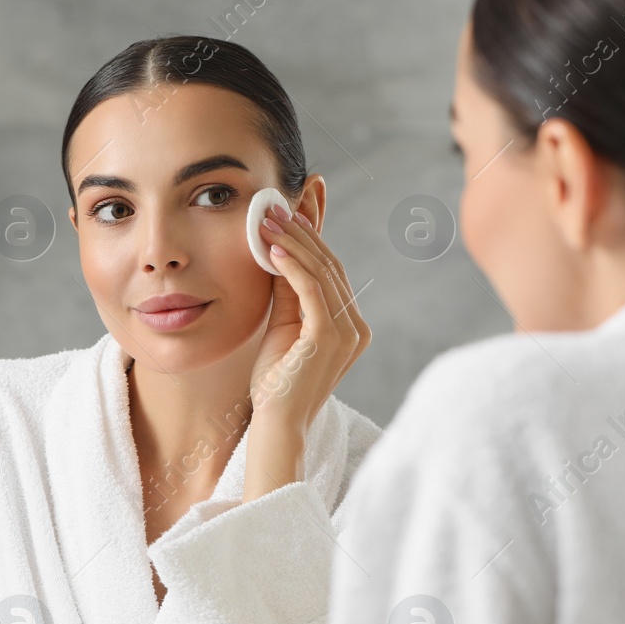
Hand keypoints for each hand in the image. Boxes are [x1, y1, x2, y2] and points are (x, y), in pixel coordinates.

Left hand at [242, 202, 370, 501]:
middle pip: (331, 264)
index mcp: (350, 325)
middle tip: (278, 201)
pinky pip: (312, 290)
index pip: (333, 268)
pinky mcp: (329, 338)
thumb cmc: (276, 383)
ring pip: (322, 272)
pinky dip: (292, 266)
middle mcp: (356, 327)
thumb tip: (278, 249)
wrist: (276, 423)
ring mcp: (347, 333)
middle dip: (304, 229)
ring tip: (267, 219)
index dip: (318, 232)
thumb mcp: (283, 326)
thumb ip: (287, 291)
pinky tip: (272, 248)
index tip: (302, 200)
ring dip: (293, 242)